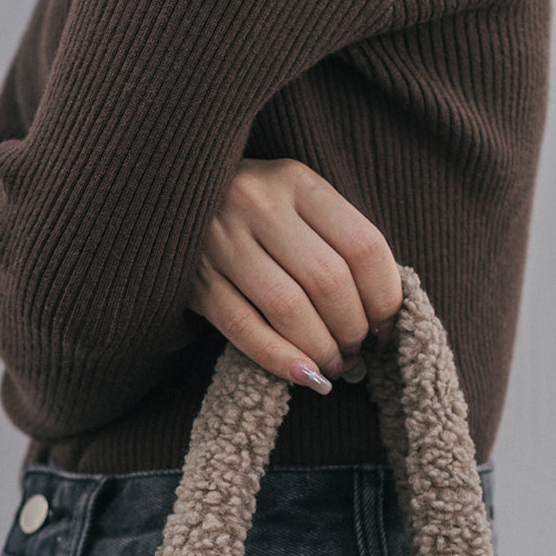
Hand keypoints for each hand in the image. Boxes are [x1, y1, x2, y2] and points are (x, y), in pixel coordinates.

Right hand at [188, 158, 401, 391]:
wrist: (169, 200)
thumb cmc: (254, 212)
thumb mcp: (297, 203)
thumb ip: (337, 242)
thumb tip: (383, 316)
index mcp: (296, 180)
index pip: (363, 245)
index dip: (385, 297)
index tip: (386, 326)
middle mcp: (258, 203)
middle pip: (328, 281)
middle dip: (352, 329)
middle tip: (356, 351)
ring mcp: (221, 240)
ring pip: (288, 309)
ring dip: (320, 349)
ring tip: (332, 366)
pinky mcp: (195, 279)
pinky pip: (244, 328)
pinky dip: (279, 359)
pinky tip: (303, 376)